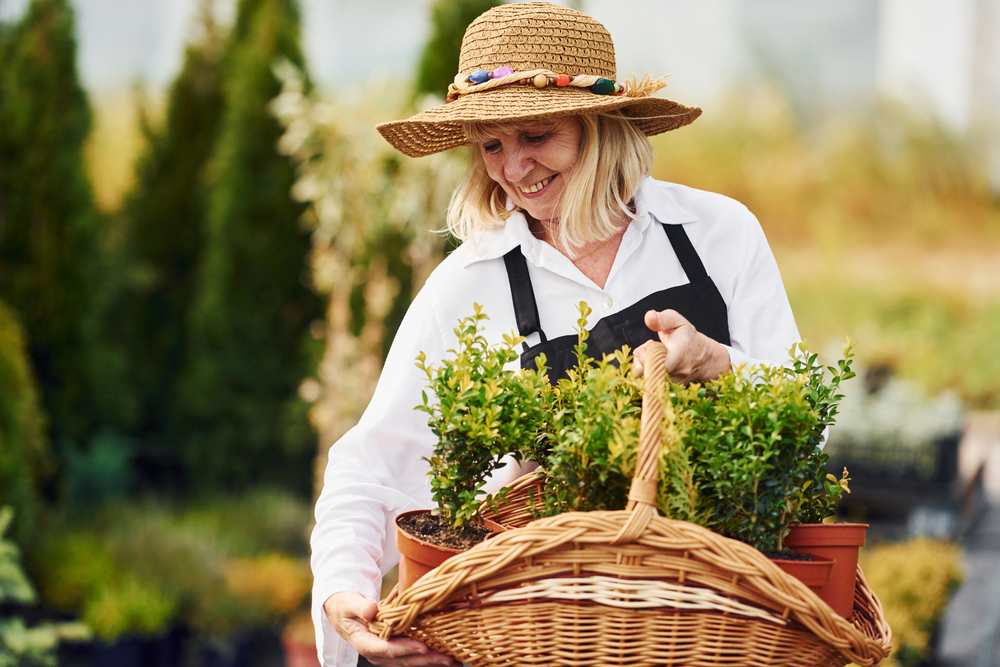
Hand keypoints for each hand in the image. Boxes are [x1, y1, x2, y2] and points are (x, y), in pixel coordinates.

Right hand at [324, 591, 460, 665]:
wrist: (344, 613)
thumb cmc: (346, 606)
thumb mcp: (349, 602)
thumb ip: (360, 606)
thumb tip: (371, 611)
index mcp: (365, 643)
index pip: (386, 649)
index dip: (405, 649)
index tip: (422, 647)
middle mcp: (377, 653)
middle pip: (404, 659)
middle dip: (427, 660)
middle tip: (448, 658)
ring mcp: (387, 655)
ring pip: (411, 661)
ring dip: (432, 662)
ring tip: (455, 661)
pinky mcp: (396, 651)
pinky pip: (414, 656)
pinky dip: (430, 657)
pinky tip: (448, 657)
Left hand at [633, 309, 729, 382]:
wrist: (703, 359)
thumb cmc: (687, 338)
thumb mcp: (678, 322)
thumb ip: (662, 319)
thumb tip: (648, 316)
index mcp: (678, 354)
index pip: (660, 363)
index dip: (646, 357)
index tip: (647, 345)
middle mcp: (676, 373)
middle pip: (645, 373)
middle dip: (640, 360)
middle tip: (649, 349)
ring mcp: (672, 385)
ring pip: (645, 379)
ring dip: (643, 367)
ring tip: (654, 357)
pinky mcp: (667, 392)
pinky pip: (648, 385)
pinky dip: (646, 375)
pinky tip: (653, 366)